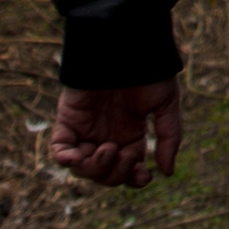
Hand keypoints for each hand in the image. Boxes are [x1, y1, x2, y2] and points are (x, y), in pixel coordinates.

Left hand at [49, 78, 183, 188]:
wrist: (125, 49)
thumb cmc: (148, 73)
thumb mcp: (165, 106)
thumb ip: (169, 138)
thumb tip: (167, 172)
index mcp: (130, 135)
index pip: (128, 169)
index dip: (134, 179)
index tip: (145, 176)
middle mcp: (107, 136)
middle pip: (105, 174)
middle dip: (116, 173)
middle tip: (125, 154)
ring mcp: (86, 130)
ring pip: (83, 168)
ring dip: (95, 168)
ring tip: (107, 150)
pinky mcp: (67, 122)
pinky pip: (59, 150)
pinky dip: (65, 158)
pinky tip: (78, 157)